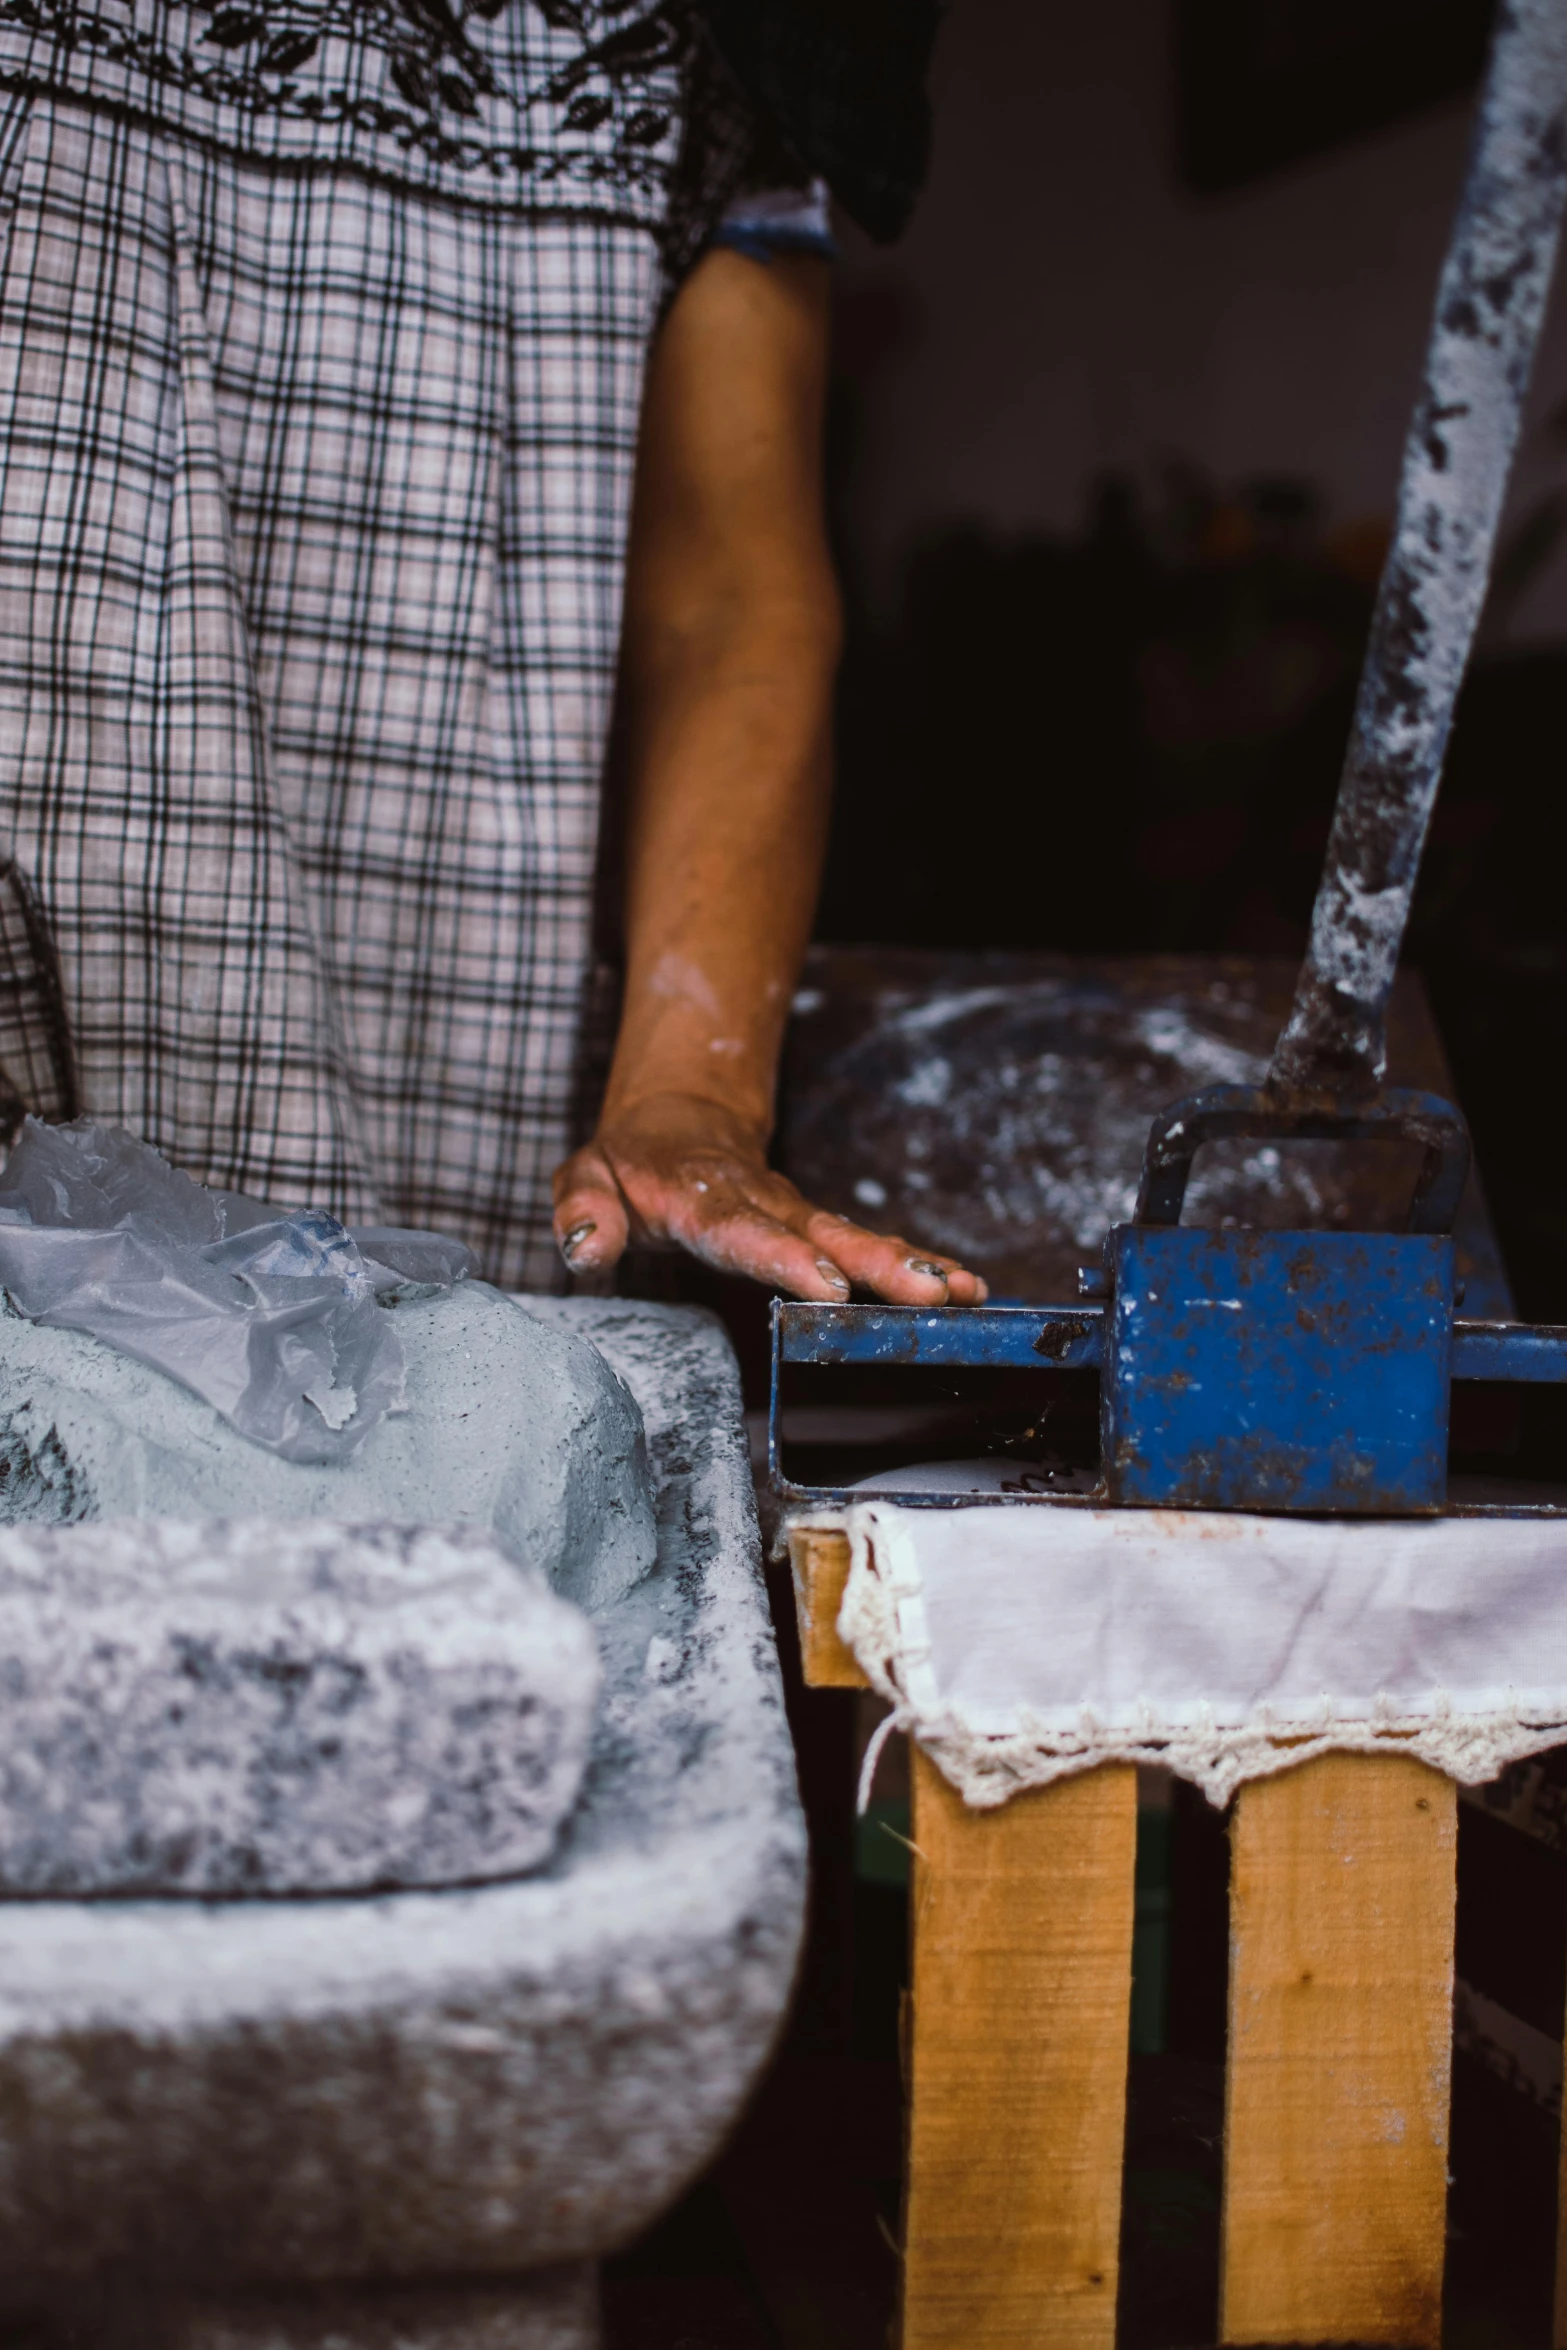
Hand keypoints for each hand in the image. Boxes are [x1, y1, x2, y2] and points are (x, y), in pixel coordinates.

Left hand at [552, 1092, 988, 1304]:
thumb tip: (586, 1246)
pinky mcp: (820, 1229)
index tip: (825, 1283)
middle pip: (823, 1236)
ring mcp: (797, 1216)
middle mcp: (762, 1205)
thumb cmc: (630, 1165)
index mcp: (701, 1199)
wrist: (677, 1122)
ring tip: (965, 1294)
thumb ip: (583, 1212)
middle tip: (928, 1294)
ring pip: (859, 1239)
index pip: (742, 1232)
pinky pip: (872, 1246)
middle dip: (878, 1265)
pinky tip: (968, 1289)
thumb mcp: (585, 1179)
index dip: (783, 1258)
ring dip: (913, 1267)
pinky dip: (921, 1265)